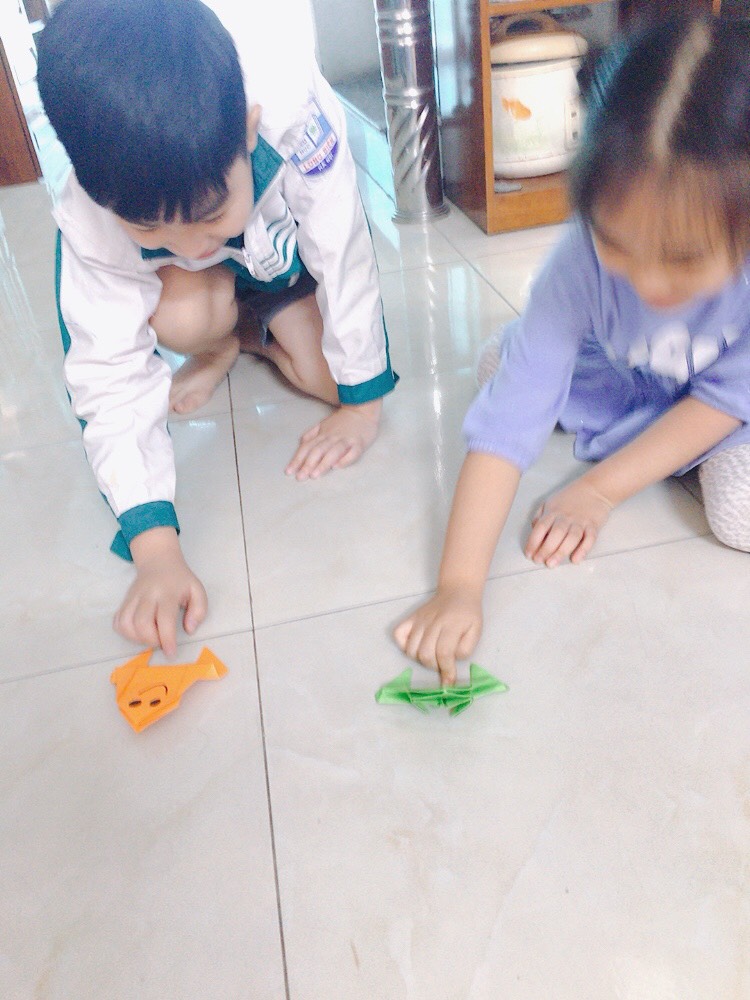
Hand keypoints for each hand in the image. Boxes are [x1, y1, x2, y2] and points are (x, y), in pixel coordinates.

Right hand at [113, 528, 207, 656]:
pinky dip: (125, 632)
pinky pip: (118, 621)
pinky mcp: (124, 601)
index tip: (171, 653)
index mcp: (167, 593)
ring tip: (150, 637)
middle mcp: (147, 595)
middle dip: (151, 640)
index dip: (167, 639)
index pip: (165, 619)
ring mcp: (133, 598)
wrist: (158, 561)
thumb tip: (189, 629)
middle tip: (161, 641)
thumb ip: (199, 610)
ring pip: (126, 623)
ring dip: (137, 638)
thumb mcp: (197, 590)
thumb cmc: (180, 579)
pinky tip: (138, 631)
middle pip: (141, 623)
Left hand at [285, 399, 381, 480]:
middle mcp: (332, 437)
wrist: (362, 409)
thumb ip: (311, 434)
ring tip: (314, 475)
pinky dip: (345, 460)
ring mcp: (346, 440)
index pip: (307, 448)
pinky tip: (337, 467)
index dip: (297, 460)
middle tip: (300, 477)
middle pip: (318, 451)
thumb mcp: (323, 424)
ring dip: (323, 463)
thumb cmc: (342, 420)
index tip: (289, 472)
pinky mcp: (359, 443)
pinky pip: (352, 453)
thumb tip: (301, 443)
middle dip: (308, 464)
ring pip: (333, 452)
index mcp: (322, 434)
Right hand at [393, 587, 482, 685]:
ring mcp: (419, 619)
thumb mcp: (476, 631)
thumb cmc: (468, 615)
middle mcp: (432, 622)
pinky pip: (398, 634)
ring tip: (431, 656)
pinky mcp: (410, 618)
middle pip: (425, 653)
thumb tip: (451, 661)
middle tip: (442, 664)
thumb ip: (466, 648)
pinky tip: (415, 647)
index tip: (449, 682)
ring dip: (420, 659)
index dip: (446, 670)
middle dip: (434, 666)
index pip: (444, 652)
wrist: (457, 592)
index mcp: (451, 624)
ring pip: (411, 649)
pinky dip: (403, 646)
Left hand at [525, 477, 613, 567]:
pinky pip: (589, 539)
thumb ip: (540, 515)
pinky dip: (583, 550)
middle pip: (555, 534)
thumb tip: (533, 530)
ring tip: (551, 563)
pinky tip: (575, 559)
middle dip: (545, 549)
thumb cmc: (570, 497)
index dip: (533, 541)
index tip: (529, 554)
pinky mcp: (594, 526)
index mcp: (553, 511)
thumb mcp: (550, 502)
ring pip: (571, 538)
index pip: (541, 527)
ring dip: (561, 552)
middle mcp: (566, 517)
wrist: (595, 488)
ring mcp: (581, 522)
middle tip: (539, 561)